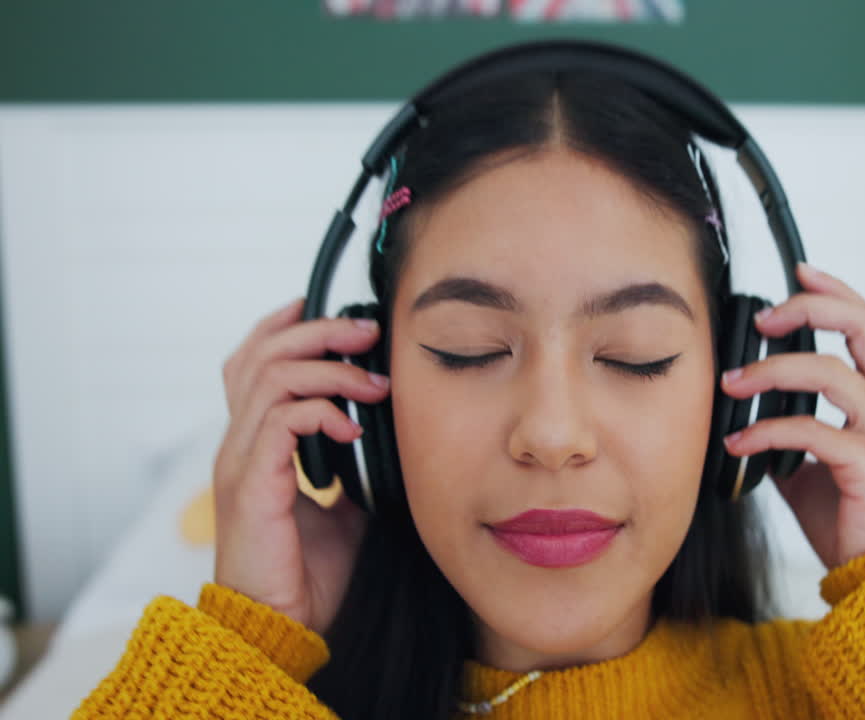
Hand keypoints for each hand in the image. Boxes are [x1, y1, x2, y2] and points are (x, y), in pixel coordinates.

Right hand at [212, 297, 389, 632]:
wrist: (281, 627)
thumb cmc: (307, 574)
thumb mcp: (344, 510)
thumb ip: (352, 469)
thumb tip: (388, 439)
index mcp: (256, 444)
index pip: (254, 362)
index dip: (287, 327)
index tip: (338, 314)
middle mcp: (240, 444)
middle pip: (259, 354)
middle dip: (317, 330)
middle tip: (367, 330)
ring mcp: (241, 461)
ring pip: (270, 377)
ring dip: (329, 367)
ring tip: (373, 380)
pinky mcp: (253, 484)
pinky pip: (280, 421)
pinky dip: (321, 410)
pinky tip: (353, 426)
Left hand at [720, 263, 864, 569]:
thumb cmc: (851, 514)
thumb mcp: (816, 460)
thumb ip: (792, 427)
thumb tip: (743, 407)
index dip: (835, 291)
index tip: (798, 272)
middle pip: (864, 325)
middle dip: (810, 308)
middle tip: (763, 318)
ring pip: (832, 373)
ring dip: (772, 371)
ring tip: (731, 384)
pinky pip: (814, 431)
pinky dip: (768, 430)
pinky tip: (738, 441)